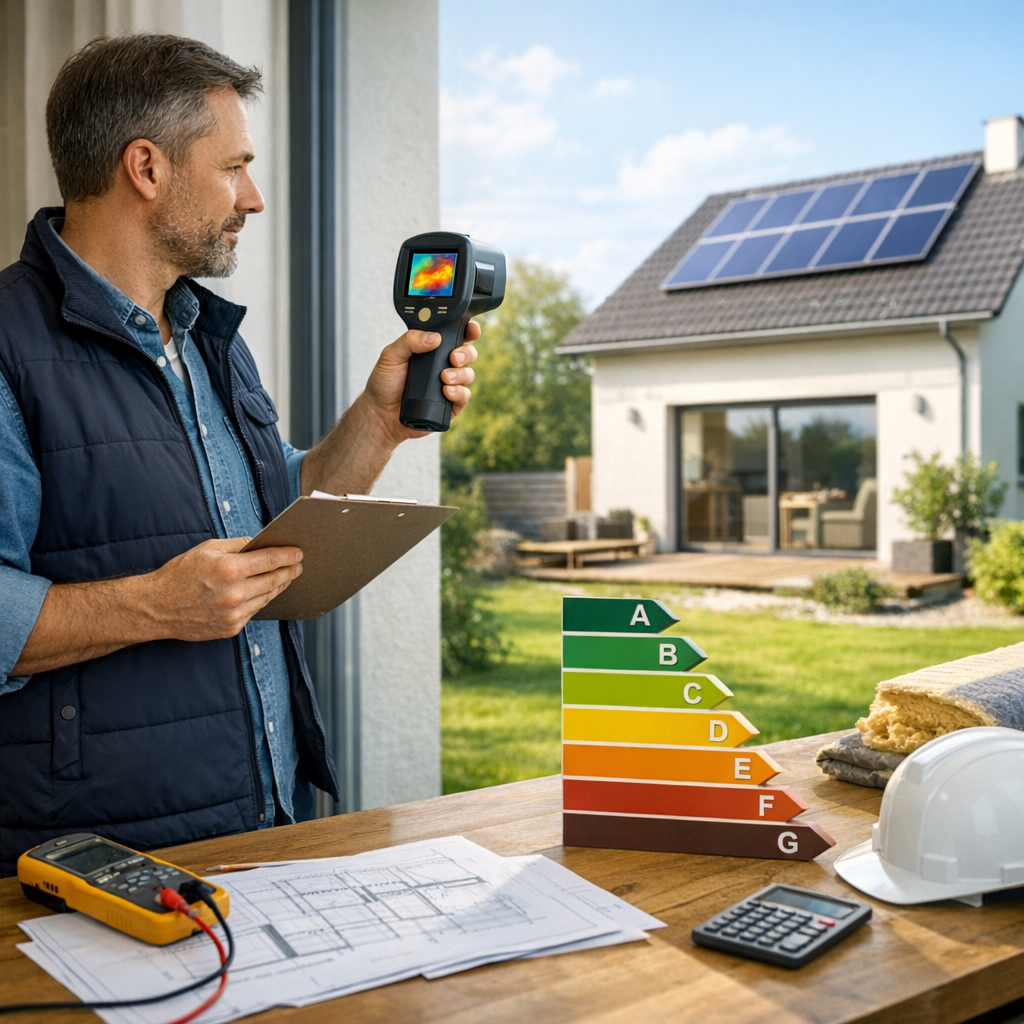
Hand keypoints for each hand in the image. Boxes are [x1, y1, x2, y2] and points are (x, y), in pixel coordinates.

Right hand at [13, 538, 305, 675]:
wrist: (156, 608)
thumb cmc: (179, 574)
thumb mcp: (207, 549)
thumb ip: (237, 546)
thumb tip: (261, 543)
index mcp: (230, 569)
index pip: (271, 560)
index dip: (289, 555)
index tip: (298, 552)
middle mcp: (235, 593)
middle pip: (275, 580)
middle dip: (289, 571)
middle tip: (299, 565)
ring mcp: (235, 613)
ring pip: (268, 597)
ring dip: (279, 586)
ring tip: (286, 577)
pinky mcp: (232, 628)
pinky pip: (254, 611)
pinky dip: (261, 600)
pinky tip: (266, 592)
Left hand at [363, 322, 480, 444]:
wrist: (380, 413)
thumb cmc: (384, 384)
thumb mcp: (391, 356)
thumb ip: (409, 341)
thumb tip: (434, 338)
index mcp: (432, 350)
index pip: (456, 336)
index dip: (468, 330)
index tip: (470, 330)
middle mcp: (443, 365)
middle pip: (468, 353)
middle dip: (466, 353)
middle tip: (453, 357)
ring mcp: (449, 385)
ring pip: (468, 375)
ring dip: (461, 374)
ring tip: (444, 377)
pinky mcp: (450, 405)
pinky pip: (464, 397)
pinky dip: (459, 393)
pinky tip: (446, 391)